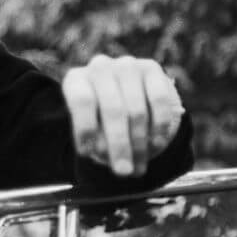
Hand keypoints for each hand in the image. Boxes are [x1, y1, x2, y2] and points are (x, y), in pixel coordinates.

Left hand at [62, 55, 184, 177]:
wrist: (124, 96)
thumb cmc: (99, 118)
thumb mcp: (90, 128)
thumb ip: (95, 139)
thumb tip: (107, 153)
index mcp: (76, 80)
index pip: (82, 101)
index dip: (85, 128)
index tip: (88, 154)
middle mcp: (100, 67)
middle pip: (113, 109)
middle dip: (119, 145)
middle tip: (122, 172)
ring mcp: (127, 65)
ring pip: (137, 110)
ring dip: (140, 143)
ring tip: (139, 166)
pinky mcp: (151, 68)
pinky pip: (159, 100)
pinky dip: (159, 125)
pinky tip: (157, 144)